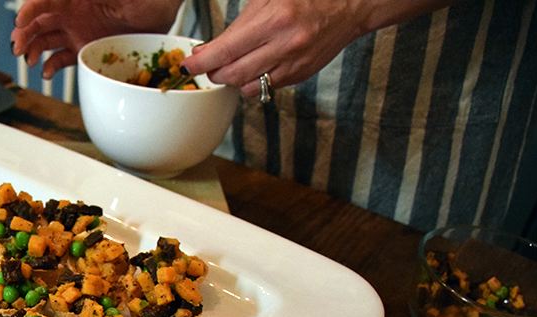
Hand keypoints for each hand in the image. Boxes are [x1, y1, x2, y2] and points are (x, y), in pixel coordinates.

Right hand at [11, 0, 183, 78]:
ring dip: (33, 51)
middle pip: (38, 23)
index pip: (42, 1)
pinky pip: (65, 59)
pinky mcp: (89, 48)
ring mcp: (79, 31)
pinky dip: (52, 66)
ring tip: (29, 60)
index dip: (28, 11)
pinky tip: (47, 72)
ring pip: (47, 42)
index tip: (20, 23)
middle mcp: (72, 12)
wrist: (164, 5)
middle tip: (17, 47)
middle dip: (24, 34)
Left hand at [180, 0, 452, 97]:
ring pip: (247, 86)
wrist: (349, 5)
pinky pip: (265, 87)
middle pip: (232, 74)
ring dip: (231, 79)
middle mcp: (284, 45)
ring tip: (229, 66)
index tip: (187, 65)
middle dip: (214, 72)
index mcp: (274, 19)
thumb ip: (238, 25)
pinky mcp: (300, 75)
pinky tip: (252, 67)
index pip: (225, 51)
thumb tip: (208, 49)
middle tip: (208, 64)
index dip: (201, 63)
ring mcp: (294, 63)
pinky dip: (252, 82)